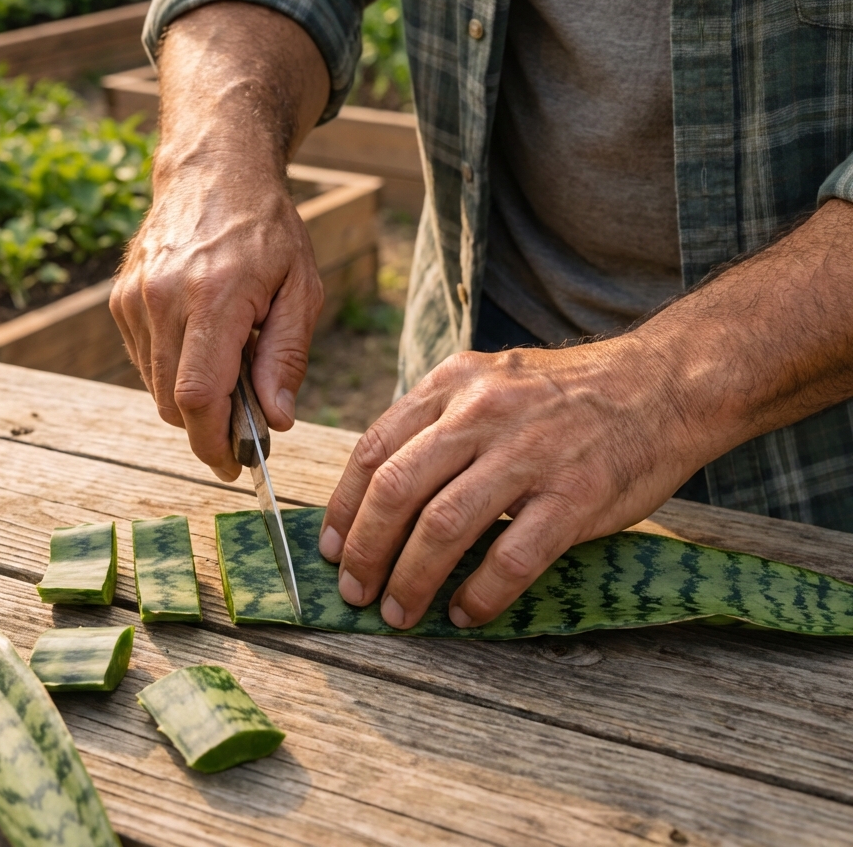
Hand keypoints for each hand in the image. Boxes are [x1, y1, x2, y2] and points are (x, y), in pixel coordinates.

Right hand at [112, 154, 322, 479]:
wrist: (213, 171)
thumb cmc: (267, 230)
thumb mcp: (300, 289)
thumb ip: (286, 357)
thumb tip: (276, 421)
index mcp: (214, 296)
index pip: (198, 395)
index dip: (213, 443)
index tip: (232, 465)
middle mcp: (162, 299)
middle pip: (173, 402)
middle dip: (208, 426)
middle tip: (246, 418)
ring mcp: (134, 299)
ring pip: (156, 387)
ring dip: (191, 398)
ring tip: (229, 361)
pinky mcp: (120, 300)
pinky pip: (146, 361)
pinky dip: (174, 371)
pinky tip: (203, 341)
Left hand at [319, 338, 708, 628]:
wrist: (661, 385)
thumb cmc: (567, 394)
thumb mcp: (491, 379)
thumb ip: (439, 420)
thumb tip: (384, 487)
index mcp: (453, 383)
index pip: (375, 448)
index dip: (345, 505)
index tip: (331, 546)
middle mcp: (482, 413)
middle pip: (397, 489)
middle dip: (366, 550)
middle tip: (354, 590)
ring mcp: (529, 454)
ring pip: (444, 525)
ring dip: (410, 579)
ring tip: (398, 611)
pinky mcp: (574, 496)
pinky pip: (511, 557)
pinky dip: (480, 594)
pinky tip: (466, 613)